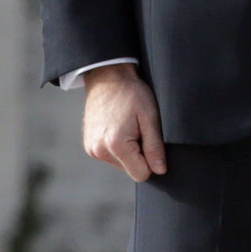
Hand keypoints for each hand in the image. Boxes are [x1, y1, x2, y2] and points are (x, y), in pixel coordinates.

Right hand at [82, 64, 166, 181]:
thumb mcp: (150, 117)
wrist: (108, 77)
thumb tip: (160, 170)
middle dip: (139, 154)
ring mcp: (92, 149)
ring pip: (121, 164)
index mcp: (116, 145)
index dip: (151, 159)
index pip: (141, 174)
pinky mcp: (89, 146)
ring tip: (128, 126)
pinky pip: (111, 156)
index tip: (148, 138)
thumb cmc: (131, 93)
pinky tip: (119, 127)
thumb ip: (155, 147)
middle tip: (138, 129)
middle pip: (130, 170)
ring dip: (129, 150)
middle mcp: (99, 151)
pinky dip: (118, 147)